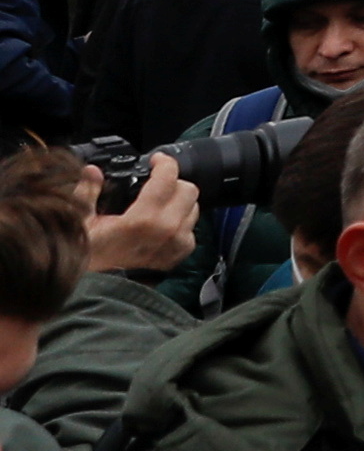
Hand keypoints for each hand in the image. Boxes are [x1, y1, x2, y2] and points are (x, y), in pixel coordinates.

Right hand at [86, 150, 198, 275]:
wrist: (98, 291)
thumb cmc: (88, 258)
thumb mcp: (82, 222)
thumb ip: (88, 192)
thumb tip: (92, 171)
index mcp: (144, 218)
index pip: (168, 177)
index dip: (164, 162)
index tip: (156, 160)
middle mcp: (167, 229)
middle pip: (188, 190)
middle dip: (174, 182)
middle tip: (157, 184)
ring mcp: (176, 244)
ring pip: (193, 209)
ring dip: (179, 202)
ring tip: (159, 205)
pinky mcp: (179, 255)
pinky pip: (191, 229)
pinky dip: (181, 222)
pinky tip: (163, 224)